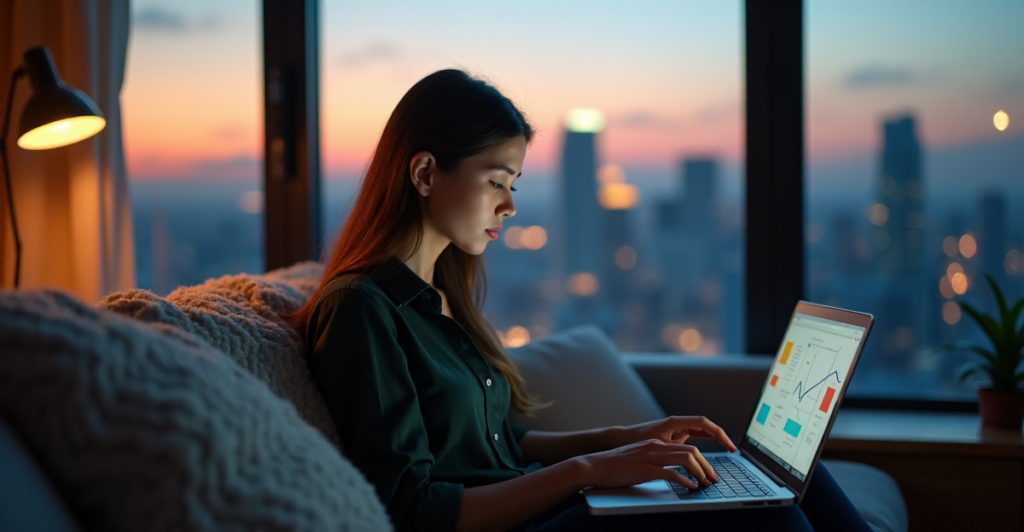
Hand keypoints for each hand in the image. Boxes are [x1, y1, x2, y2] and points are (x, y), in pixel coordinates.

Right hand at [575, 439, 715, 489]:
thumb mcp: (639, 458)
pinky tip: (690, 488)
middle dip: (707, 466)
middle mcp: (655, 446)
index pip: (686, 447)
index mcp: (655, 443)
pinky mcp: (645, 469)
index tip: (708, 472)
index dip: (702, 460)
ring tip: (705, 484)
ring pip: (685, 459)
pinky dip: (685, 480)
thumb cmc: (615, 465)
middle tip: (713, 479)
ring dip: (700, 472)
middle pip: (691, 451)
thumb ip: (655, 461)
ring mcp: (651, 457)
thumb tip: (671, 472)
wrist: (595, 465)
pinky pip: (671, 473)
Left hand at [618, 416, 736, 452]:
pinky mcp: (674, 436)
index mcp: (676, 422)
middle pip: (706, 427)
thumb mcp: (658, 446)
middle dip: (721, 438)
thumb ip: (676, 451)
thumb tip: (692, 458)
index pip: (704, 424)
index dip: (719, 434)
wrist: (621, 439)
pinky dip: (705, 443)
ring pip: (701, 432)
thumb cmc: (637, 440)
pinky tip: (710, 453)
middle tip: (732, 450)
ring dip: (714, 441)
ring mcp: (676, 429)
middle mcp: (678, 423)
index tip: (729, 446)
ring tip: (726, 452)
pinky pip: (694, 437)